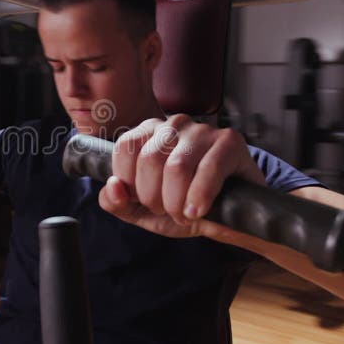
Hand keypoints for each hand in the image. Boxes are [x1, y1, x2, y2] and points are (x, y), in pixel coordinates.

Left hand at [98, 114, 265, 238]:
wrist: (230, 220)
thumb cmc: (185, 208)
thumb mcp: (143, 211)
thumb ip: (117, 202)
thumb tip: (113, 187)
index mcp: (149, 133)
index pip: (124, 149)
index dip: (131, 183)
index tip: (145, 200)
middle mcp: (174, 124)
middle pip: (149, 159)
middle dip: (155, 198)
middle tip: (170, 210)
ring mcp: (203, 130)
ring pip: (177, 166)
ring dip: (177, 202)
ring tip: (185, 214)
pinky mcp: (230, 141)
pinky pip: (209, 169)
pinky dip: (200, 197)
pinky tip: (198, 212)